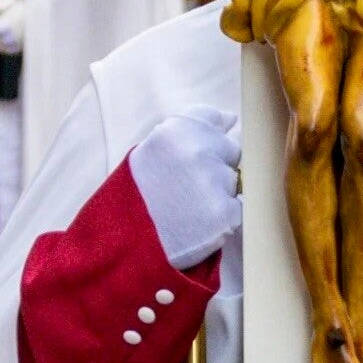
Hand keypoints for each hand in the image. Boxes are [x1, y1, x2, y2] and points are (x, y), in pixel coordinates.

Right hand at [129, 107, 240, 270]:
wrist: (126, 245)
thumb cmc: (136, 197)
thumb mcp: (149, 152)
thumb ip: (185, 133)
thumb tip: (230, 118)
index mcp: (176, 130)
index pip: (213, 118)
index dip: (209, 135)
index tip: (199, 151)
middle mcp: (198, 151)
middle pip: (230, 148)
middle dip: (217, 164)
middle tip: (190, 186)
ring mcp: (214, 183)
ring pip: (233, 180)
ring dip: (219, 192)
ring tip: (190, 206)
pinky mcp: (225, 214)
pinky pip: (236, 208)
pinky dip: (222, 216)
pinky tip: (198, 222)